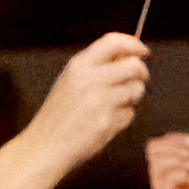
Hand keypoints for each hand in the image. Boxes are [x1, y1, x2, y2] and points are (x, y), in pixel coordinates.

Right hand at [38, 33, 149, 167]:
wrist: (45, 145)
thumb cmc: (60, 114)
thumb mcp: (70, 80)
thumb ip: (96, 67)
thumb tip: (129, 56)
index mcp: (78, 66)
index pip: (113, 42)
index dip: (133, 44)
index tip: (143, 51)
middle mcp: (89, 80)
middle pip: (133, 66)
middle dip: (142, 72)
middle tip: (141, 79)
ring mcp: (99, 102)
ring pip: (136, 90)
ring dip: (134, 96)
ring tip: (119, 103)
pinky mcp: (107, 123)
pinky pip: (130, 114)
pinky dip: (124, 117)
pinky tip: (107, 122)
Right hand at [146, 131, 188, 188]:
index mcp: (163, 166)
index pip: (157, 144)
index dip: (174, 138)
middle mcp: (157, 174)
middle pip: (153, 149)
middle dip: (174, 145)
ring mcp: (159, 185)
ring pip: (158, 162)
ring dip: (178, 159)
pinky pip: (167, 179)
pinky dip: (182, 174)